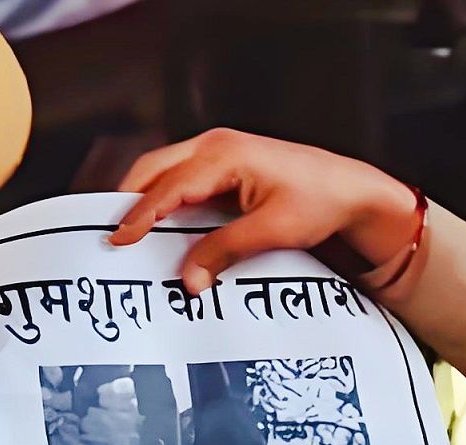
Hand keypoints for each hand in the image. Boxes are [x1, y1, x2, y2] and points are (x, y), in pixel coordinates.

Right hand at [113, 129, 430, 295]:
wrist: (350, 190)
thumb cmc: (321, 200)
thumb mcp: (274, 231)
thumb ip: (226, 251)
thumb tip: (190, 278)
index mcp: (224, 155)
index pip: (168, 187)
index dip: (140, 215)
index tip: (120, 239)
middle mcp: (215, 146)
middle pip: (154, 170)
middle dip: (130, 201)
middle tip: (114, 236)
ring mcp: (218, 151)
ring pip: (164, 172)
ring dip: (146, 199)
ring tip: (130, 233)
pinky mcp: (223, 164)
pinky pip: (182, 179)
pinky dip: (166, 200)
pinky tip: (162, 226)